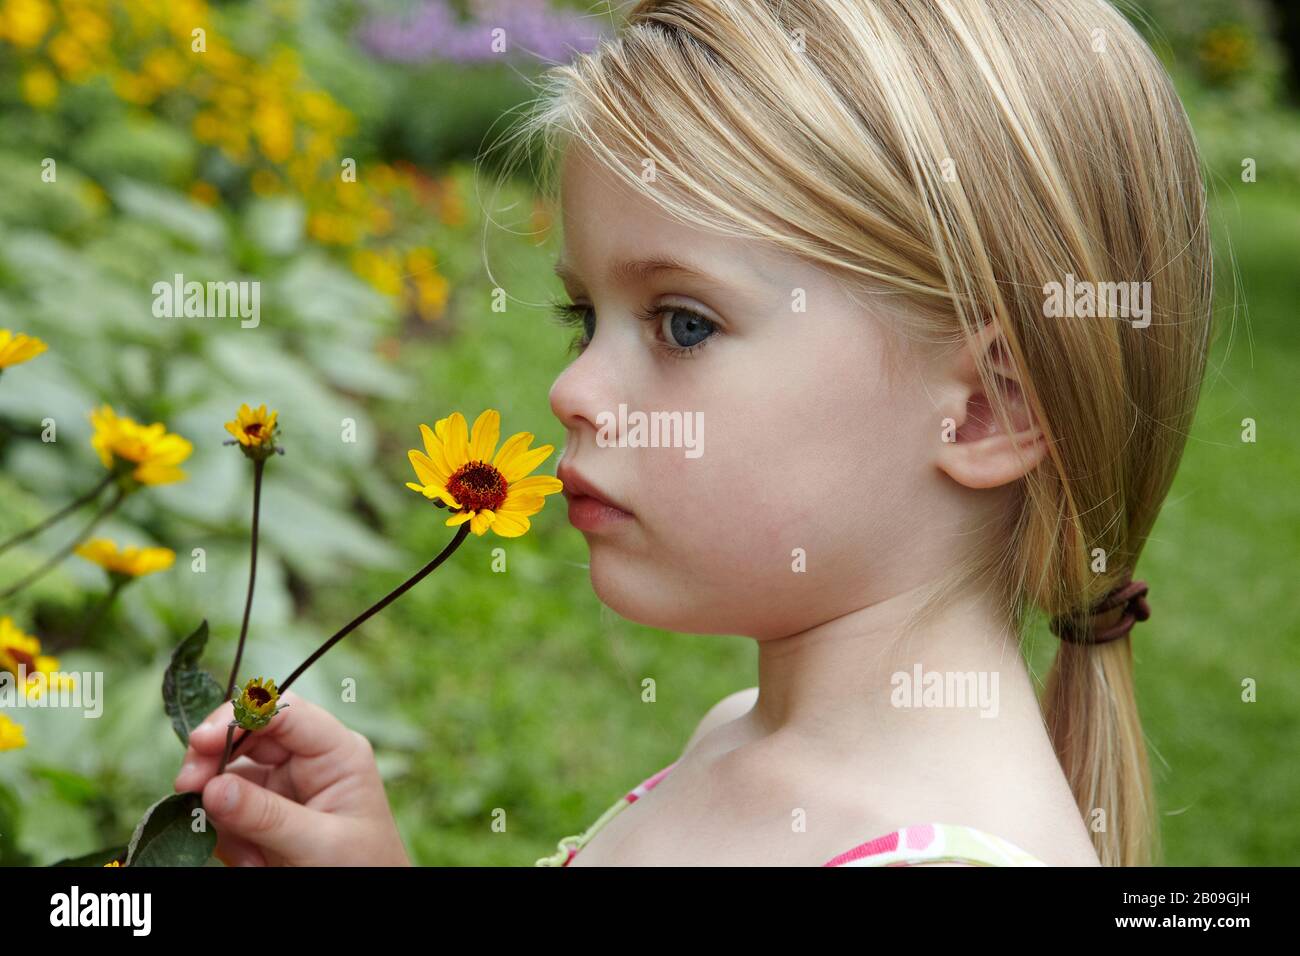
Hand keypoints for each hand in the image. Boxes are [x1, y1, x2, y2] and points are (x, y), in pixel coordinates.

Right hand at [173, 690, 410, 865]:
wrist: (369, 900)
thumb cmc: (362, 868)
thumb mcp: (318, 844)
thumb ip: (265, 816)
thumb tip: (211, 787)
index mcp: (336, 751)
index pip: (285, 710)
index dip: (239, 715)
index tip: (198, 742)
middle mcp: (309, 759)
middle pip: (247, 734)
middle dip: (214, 761)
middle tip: (187, 789)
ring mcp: (285, 785)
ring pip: (229, 774)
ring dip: (222, 813)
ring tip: (247, 857)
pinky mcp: (266, 812)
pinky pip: (227, 809)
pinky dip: (226, 837)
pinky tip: (252, 864)